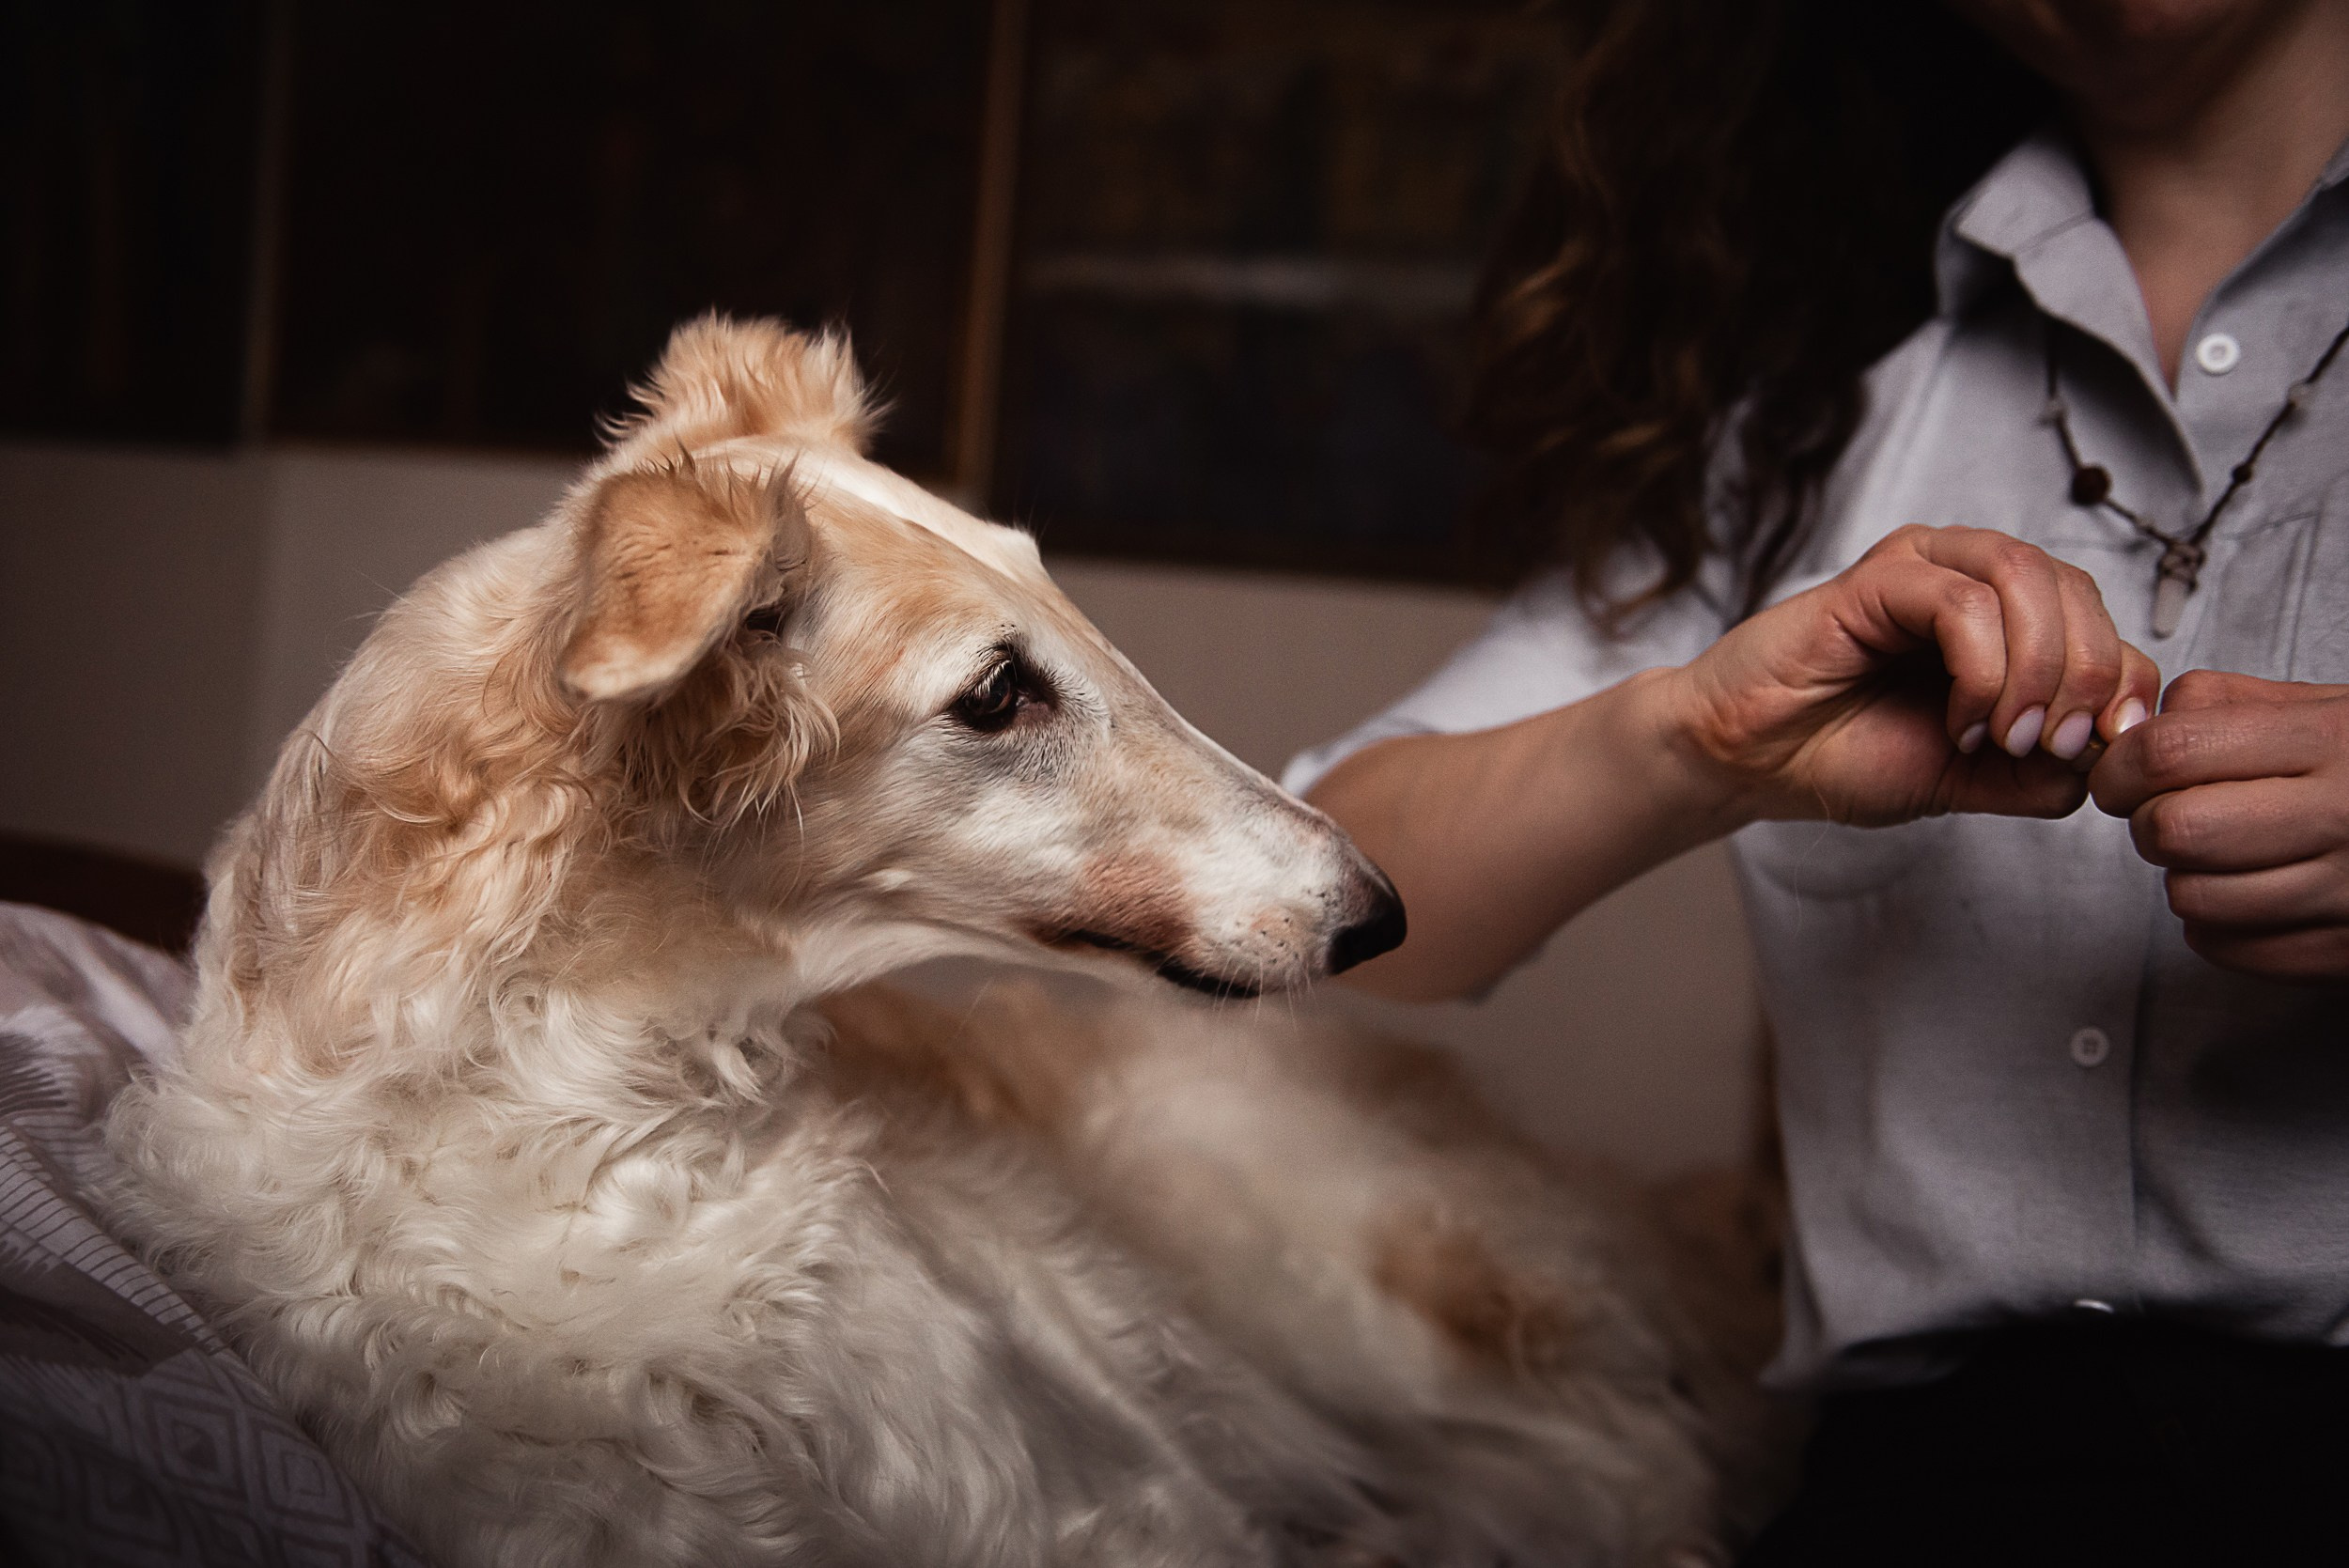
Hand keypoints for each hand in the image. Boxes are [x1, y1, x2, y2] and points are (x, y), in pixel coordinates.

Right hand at [1665, 525, 2161, 826]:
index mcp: (2001, 618)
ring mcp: (1920, 569)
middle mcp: (1967, 577)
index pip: (2103, 620)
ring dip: (2039, 669)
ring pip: (2028, 577)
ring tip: (2004, 735)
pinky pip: (1961, 599)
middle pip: (2076, 588)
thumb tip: (2115, 756)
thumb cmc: (1841, 756)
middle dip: (2087, 677)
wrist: (1748, 762)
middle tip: (2049, 746)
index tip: (2100, 751)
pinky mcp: (1874, 579)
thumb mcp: (1970, 778)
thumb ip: (2042, 772)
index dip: (2124, 683)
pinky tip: (1960, 720)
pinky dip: (1982, 668)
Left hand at [2090, 671, 2348, 978]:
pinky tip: (2248, 894)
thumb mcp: (2328, 706)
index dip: (2121, 765)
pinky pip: (2229, 949)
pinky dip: (2216, 926)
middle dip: (2149, 822)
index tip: (2120, 774)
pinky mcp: (2346, 951)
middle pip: (2174, 830)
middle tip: (2170, 813)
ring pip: (2194, 898)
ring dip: (2185, 876)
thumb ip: (2230, 704)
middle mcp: (2344, 815)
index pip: (2171, 751)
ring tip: (2221, 854)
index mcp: (2331, 739)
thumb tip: (2136, 729)